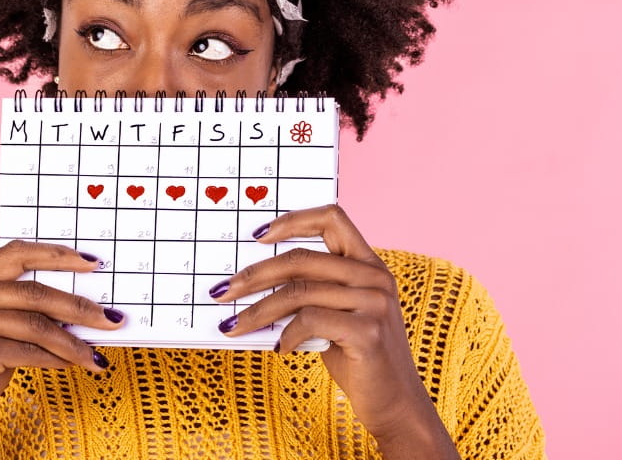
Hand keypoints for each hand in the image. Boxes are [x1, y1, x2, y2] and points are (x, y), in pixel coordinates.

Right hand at [0, 240, 125, 459]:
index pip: (14, 254)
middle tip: (109, 316)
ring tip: (96, 351)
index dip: (56, 255)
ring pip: (34, 324)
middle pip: (31, 292)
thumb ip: (19, 310)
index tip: (92, 263)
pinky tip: (73, 364)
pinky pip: (28, 352)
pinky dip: (56, 359)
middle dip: (77, 305)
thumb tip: (78, 303)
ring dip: (73, 340)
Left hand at [211, 205, 458, 457]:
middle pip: (301, 258)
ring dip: (259, 311)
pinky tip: (281, 349)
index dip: (292, 220)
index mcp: (369, 264)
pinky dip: (286, 335)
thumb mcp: (337, 315)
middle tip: (225, 291)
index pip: (332, 217)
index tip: (257, 235)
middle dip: (255, 274)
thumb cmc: (358, 357)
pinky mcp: (367, 331)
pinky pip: (309, 320)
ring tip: (236, 326)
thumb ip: (311, 292)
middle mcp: (374, 276)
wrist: (396, 404)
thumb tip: (253, 282)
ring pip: (298, 292)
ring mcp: (373, 302)